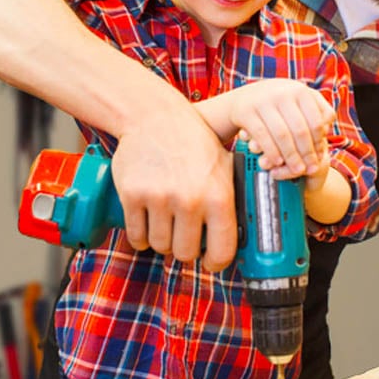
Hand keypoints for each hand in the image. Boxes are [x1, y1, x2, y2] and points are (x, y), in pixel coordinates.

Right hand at [110, 101, 236, 271]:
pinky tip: (147, 223)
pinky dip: (141, 236)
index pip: (222, 251)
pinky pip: (136, 236)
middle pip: (185, 253)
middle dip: (185, 248)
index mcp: (218, 195)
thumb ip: (233, 198)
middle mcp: (190, 199)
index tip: (210, 261)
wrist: (154, 116)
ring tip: (166, 222)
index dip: (215, 262)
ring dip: (162, 240)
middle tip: (184, 234)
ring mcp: (159, 198)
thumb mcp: (224, 165)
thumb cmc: (193, 142)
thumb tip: (246, 233)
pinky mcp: (132, 195)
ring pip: (159, 246)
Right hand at [229, 79, 334, 178]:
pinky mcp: (246, 111)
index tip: (320, 156)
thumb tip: (326, 128)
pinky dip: (271, 151)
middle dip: (307, 153)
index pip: (316, 121)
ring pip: (282, 134)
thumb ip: (316, 109)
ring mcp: (263, 101)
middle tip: (310, 168)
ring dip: (291, 156)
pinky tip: (277, 163)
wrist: (243, 98)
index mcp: (299, 90)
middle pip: (300, 130)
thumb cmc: (278, 102)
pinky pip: (262, 136)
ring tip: (296, 170)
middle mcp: (282, 93)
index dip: (319, 141)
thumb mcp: (297, 99)